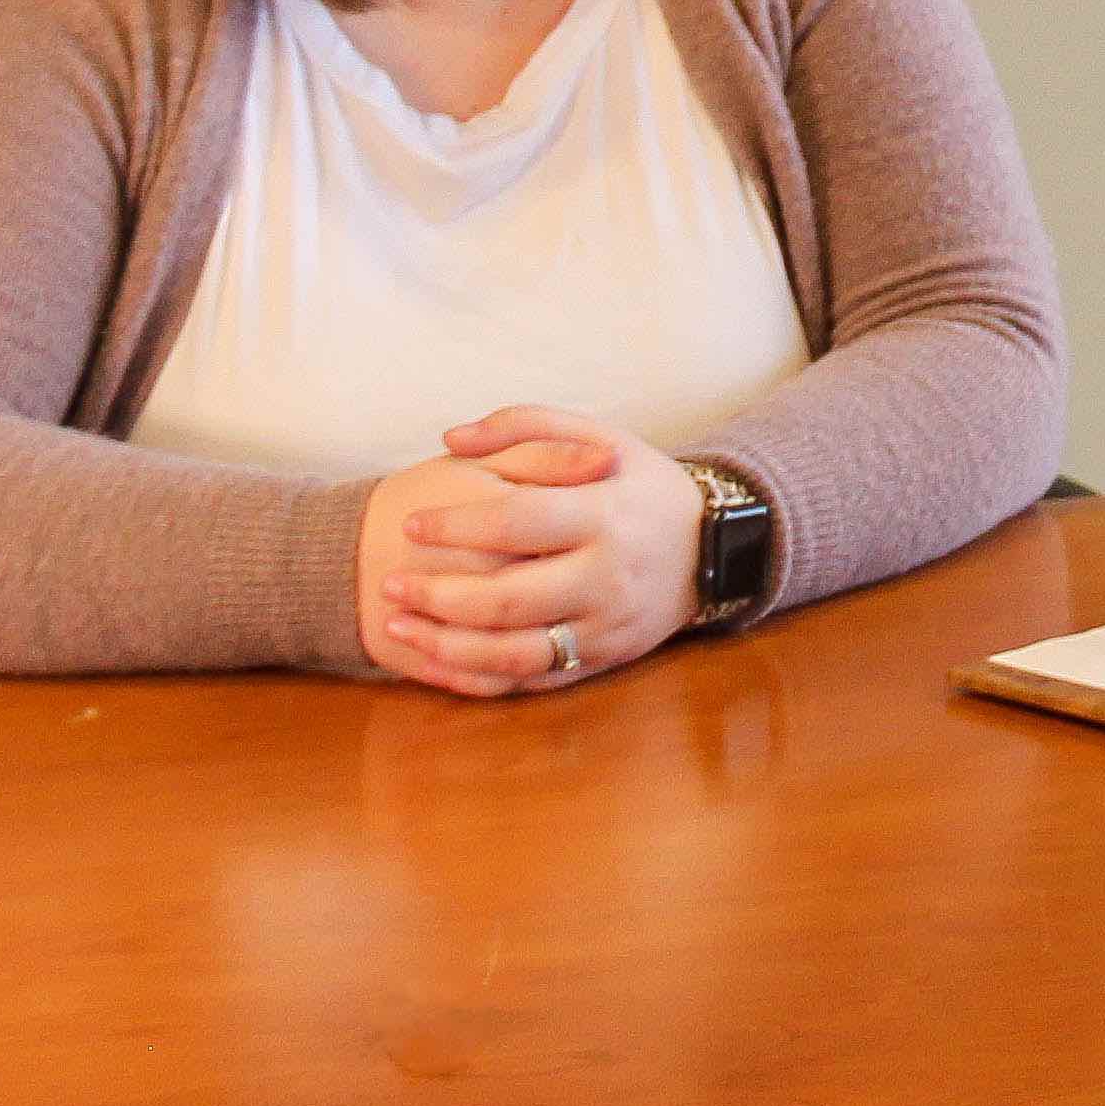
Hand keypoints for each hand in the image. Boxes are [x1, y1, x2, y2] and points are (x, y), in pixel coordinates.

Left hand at [363, 409, 707, 698]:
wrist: (715, 547)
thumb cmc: (643, 486)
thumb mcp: (601, 436)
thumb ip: (525, 425)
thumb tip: (450, 439)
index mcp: (605, 516)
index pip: (519, 523)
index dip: (457, 526)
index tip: (411, 525)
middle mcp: (607, 578)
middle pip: (508, 599)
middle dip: (437, 596)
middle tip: (389, 585)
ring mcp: (606, 627)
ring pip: (515, 653)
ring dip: (447, 647)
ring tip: (397, 627)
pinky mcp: (603, 660)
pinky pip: (534, 680)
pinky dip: (480, 677)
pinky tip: (438, 661)